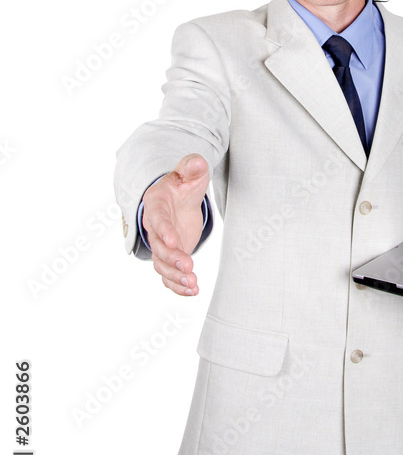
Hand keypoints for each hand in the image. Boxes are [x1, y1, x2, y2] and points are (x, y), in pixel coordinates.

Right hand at [142, 153, 209, 295]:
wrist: (178, 198)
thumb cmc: (182, 184)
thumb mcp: (189, 172)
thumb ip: (192, 167)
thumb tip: (196, 162)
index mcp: (156, 204)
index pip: (157, 218)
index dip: (164, 230)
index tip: (174, 242)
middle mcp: (154, 226)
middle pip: (158, 246)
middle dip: (172, 259)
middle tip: (189, 268)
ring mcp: (161, 243)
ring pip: (162, 264)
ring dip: (176, 277)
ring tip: (193, 285)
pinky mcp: (169, 256)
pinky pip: (168, 275)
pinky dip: (177, 285)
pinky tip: (191, 292)